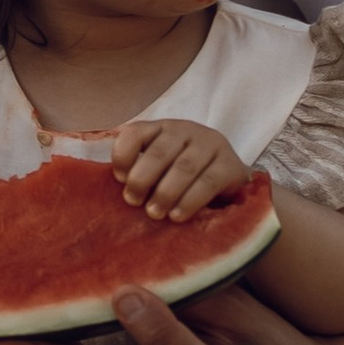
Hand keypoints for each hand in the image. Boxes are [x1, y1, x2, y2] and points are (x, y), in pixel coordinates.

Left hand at [109, 117, 248, 222]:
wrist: (229, 177)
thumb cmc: (181, 176)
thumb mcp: (159, 167)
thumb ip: (138, 171)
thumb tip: (113, 192)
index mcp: (160, 128)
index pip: (135, 133)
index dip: (123, 155)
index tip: (119, 179)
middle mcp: (185, 130)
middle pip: (159, 152)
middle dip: (142, 179)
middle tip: (133, 202)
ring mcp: (210, 144)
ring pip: (184, 168)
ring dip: (165, 193)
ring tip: (154, 214)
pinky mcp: (230, 164)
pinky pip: (207, 182)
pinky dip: (189, 201)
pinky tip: (176, 216)